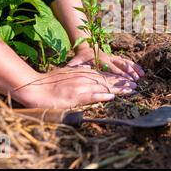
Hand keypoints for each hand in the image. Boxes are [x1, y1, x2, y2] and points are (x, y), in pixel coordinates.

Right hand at [13, 67, 136, 107]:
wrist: (35, 87)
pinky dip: (102, 96)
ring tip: (131, 90)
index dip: (117, 78)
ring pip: (103, 86)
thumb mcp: (66, 74)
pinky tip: (112, 97)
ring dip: (118, 89)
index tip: (128, 80)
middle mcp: (84, 78)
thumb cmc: (48, 83)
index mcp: (82, 73)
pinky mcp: (75, 96)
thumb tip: (87, 73)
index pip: (104, 75)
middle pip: (107, 79)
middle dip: (122, 82)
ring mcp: (80, 86)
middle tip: (135, 85)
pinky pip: (91, 96)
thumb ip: (78, 74)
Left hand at [67, 46, 144, 80]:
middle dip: (129, 73)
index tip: (125, 79)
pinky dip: (134, 66)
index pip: (111, 67)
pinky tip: (141, 72)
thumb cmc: (80, 56)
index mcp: (100, 59)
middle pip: (121, 65)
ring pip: (126, 63)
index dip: (118, 73)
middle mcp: (109, 58)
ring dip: (134, 69)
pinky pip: (127, 62)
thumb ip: (74, 65)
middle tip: (136, 80)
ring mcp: (114, 57)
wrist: (86, 47)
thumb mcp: (76, 60)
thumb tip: (70, 67)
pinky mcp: (116, 58)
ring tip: (142, 76)